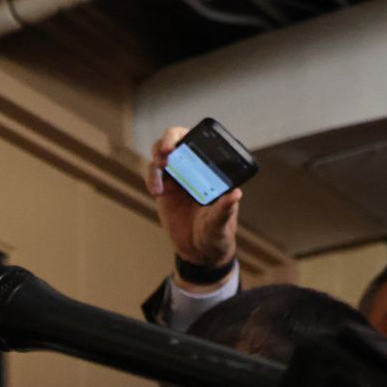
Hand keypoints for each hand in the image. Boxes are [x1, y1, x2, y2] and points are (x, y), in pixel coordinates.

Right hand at [147, 126, 239, 276]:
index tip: (185, 143)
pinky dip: (151, 178)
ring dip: (157, 157)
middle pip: (177, 139)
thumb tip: (236, 194)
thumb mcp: (221, 223)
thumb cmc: (216, 234)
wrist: (199, 251)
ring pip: (161, 153)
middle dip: (169, 139)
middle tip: (166, 152)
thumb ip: (225, 210)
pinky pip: (153, 174)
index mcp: (213, 169)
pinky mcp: (163, 187)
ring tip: (160, 171)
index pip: (202, 142)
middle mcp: (195, 167)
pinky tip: (157, 192)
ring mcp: (177, 176)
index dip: (192, 135)